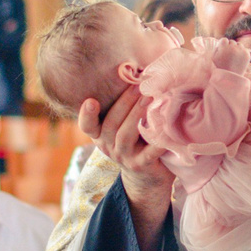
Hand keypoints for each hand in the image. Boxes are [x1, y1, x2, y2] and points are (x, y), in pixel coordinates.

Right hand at [80, 91, 175, 250]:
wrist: (146, 178)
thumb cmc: (136, 142)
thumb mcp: (123, 126)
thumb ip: (124, 107)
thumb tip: (137, 72)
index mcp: (101, 135)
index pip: (88, 125)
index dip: (86, 114)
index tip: (90, 100)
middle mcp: (108, 146)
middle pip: (111, 123)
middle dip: (124, 102)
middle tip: (138, 85)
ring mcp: (123, 157)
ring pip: (125, 135)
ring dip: (136, 114)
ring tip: (149, 97)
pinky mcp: (141, 165)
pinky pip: (148, 153)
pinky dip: (156, 141)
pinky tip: (164, 130)